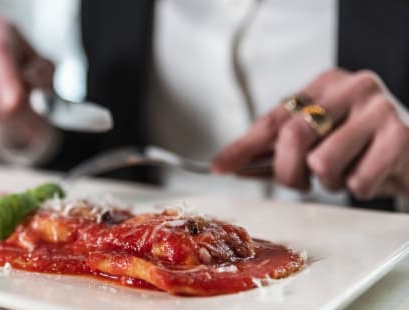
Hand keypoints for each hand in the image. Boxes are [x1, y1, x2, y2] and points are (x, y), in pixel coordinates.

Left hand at [211, 68, 408, 199]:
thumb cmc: (358, 147)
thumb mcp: (312, 142)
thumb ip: (271, 151)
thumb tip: (225, 165)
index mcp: (324, 85)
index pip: (272, 119)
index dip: (244, 148)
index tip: (221, 168)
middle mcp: (350, 88)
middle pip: (293, 136)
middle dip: (290, 172)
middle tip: (305, 179)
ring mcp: (377, 109)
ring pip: (322, 163)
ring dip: (330, 181)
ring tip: (346, 170)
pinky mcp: (400, 136)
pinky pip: (356, 181)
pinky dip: (357, 189)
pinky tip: (369, 174)